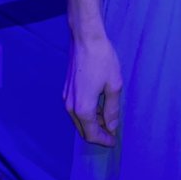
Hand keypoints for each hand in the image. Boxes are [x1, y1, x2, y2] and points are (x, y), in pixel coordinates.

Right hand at [63, 31, 122, 146]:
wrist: (85, 38)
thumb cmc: (102, 59)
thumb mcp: (114, 85)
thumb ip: (112, 109)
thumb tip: (112, 126)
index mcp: (83, 108)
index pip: (92, 134)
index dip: (104, 140)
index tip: (114, 141)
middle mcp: (70, 106)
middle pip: (83, 129)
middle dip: (97, 133)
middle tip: (111, 133)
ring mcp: (66, 97)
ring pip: (79, 119)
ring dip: (92, 122)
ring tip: (107, 118)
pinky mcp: (66, 89)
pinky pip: (76, 109)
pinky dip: (87, 112)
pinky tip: (98, 105)